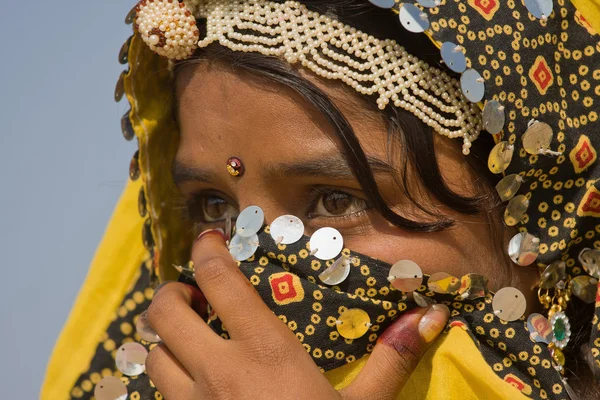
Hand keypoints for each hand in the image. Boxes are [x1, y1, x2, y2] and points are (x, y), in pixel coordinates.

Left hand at [145, 229, 449, 398]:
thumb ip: (392, 359)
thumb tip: (432, 316)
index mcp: (265, 352)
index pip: (219, 282)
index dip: (207, 251)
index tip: (210, 239)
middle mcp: (218, 371)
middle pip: (164, 312)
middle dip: (171, 293)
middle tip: (194, 296)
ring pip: (152, 354)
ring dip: (166, 339)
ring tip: (191, 339)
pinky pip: (158, 395)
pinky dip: (168, 378)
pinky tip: (196, 385)